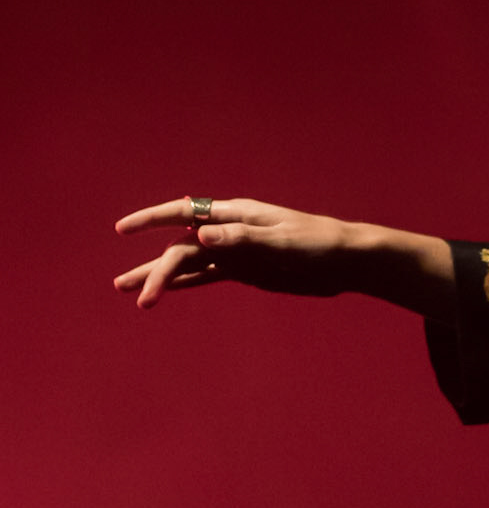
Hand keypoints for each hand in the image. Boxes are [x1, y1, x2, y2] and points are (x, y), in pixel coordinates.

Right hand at [114, 196, 352, 308]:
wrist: (345, 260)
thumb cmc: (318, 243)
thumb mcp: (282, 241)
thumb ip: (242, 238)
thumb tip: (201, 235)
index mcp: (236, 214)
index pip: (184, 213)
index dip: (151, 220)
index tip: (123, 230)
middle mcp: (230, 231)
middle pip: (181, 247)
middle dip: (155, 269)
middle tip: (135, 294)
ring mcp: (236, 252)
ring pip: (189, 263)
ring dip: (161, 277)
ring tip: (131, 293)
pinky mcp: (246, 271)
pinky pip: (208, 276)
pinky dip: (186, 284)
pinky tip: (167, 293)